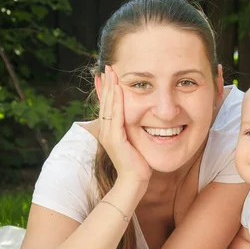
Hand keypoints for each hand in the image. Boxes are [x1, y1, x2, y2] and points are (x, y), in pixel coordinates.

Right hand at [98, 65, 151, 183]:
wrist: (134, 182)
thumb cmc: (138, 166)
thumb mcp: (136, 144)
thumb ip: (134, 132)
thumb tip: (143, 123)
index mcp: (110, 131)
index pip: (108, 106)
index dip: (109, 90)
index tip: (111, 75)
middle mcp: (106, 131)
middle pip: (106, 102)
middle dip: (108, 84)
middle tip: (109, 67)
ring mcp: (109, 135)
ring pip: (109, 106)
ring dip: (110, 88)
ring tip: (111, 72)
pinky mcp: (115, 139)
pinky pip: (115, 116)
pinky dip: (117, 101)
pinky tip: (119, 90)